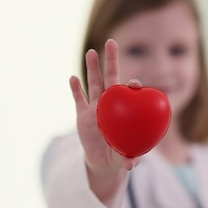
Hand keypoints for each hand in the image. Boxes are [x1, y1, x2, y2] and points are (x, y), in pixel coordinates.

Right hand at [69, 39, 140, 173]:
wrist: (103, 160)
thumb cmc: (121, 153)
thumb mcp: (126, 157)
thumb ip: (130, 158)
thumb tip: (132, 165)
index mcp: (124, 110)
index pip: (129, 92)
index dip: (132, 85)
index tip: (134, 83)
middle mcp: (110, 104)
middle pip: (111, 78)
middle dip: (111, 60)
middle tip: (112, 42)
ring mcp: (95, 107)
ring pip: (93, 83)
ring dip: (91, 68)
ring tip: (91, 52)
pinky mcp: (82, 115)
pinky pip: (78, 99)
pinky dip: (75, 89)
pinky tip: (73, 77)